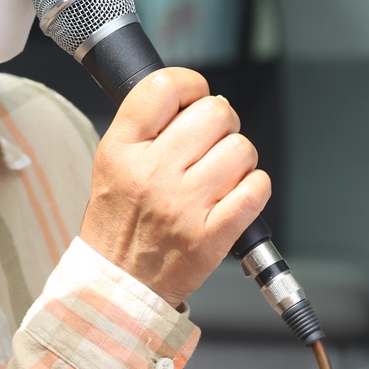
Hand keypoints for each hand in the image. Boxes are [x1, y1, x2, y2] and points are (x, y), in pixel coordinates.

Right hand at [79, 67, 270, 307]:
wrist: (118, 285)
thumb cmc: (120, 221)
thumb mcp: (111, 163)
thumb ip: (147, 126)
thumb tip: (198, 97)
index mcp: (122, 150)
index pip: (163, 87)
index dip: (190, 84)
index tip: (194, 97)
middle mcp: (152, 174)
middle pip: (214, 112)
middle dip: (222, 122)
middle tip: (211, 142)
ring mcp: (184, 205)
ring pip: (241, 148)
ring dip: (239, 158)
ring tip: (220, 174)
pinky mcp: (212, 235)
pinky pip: (256, 188)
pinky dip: (254, 187)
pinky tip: (235, 194)